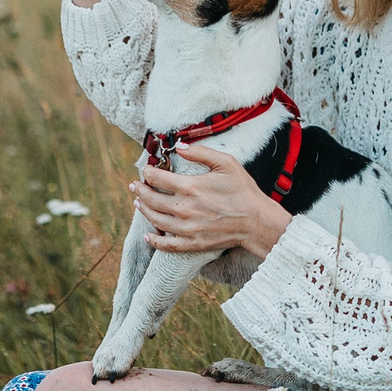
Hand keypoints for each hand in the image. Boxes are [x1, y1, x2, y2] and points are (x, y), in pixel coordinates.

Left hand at [130, 146, 291, 259]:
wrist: (256, 221)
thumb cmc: (243, 190)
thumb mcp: (226, 163)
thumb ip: (200, 152)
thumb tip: (179, 146)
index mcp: (190, 187)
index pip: (157, 178)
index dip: (148, 172)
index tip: (146, 170)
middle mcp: (184, 208)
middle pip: (151, 199)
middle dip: (140, 190)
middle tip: (135, 185)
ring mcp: (187, 228)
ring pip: (155, 219)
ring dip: (143, 210)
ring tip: (138, 203)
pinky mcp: (192, 243)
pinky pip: (167, 244)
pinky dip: (154, 240)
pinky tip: (148, 235)